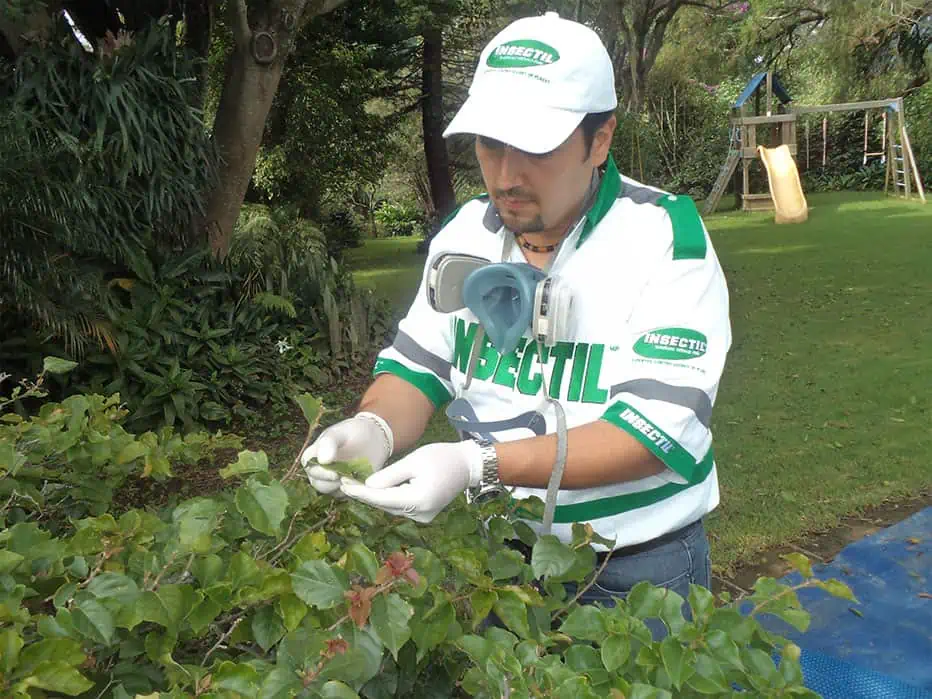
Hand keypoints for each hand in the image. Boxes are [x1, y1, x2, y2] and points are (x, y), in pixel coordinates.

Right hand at [300, 412, 392, 494]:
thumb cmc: (353, 432)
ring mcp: (332, 482)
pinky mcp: (346, 488)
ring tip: (357, 477)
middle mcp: (318, 472)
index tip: (335, 474)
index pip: (311, 469)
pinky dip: (355, 490)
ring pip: (333, 492)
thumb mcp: (340, 432)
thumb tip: (322, 460)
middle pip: (319, 484)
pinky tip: (363, 480)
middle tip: (348, 478)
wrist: (374, 438)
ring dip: (344, 487)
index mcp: (312, 457)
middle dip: (333, 484)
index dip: (322, 474)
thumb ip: (329, 443)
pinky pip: (347, 494)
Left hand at [339, 441, 483, 522]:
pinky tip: (374, 490)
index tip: (342, 485)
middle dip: (365, 495)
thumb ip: (390, 475)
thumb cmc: (441, 457)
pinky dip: (388, 499)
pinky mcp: (424, 514)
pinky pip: (401, 507)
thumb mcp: (413, 460)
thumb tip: (368, 485)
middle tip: (343, 484)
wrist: (467, 465)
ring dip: (375, 497)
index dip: (361, 492)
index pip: (382, 498)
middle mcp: (420, 513)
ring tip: (354, 486)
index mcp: (418, 500)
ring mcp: (423, 516)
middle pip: (385, 505)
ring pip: (392, 507)